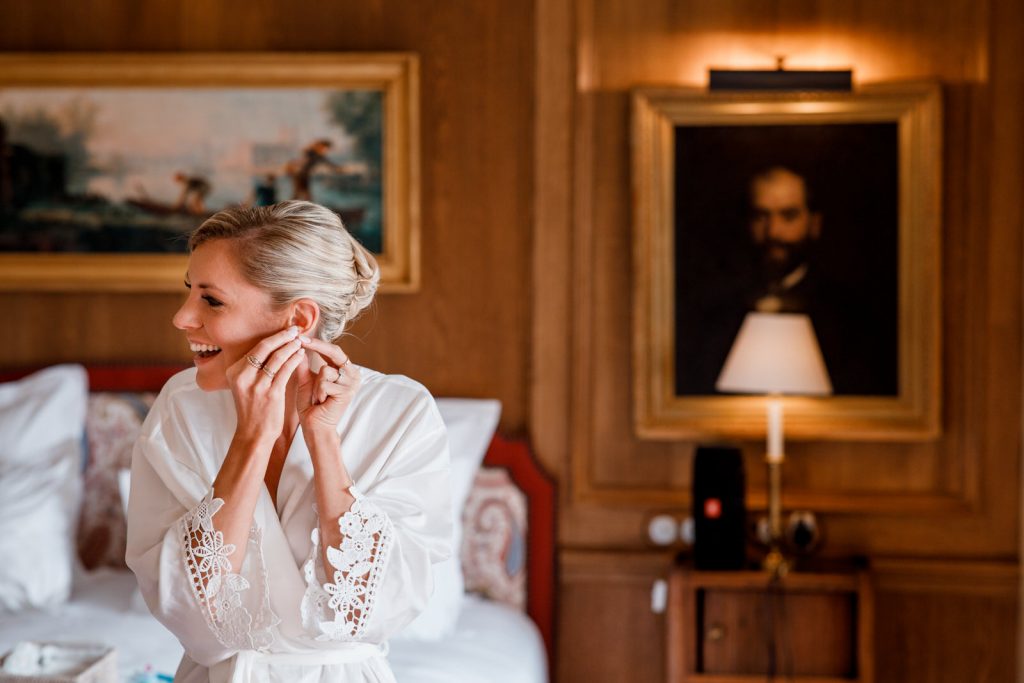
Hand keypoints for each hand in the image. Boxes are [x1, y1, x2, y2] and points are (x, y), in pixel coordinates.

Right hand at [225, 327, 305, 444]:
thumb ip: (253, 367)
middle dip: (283, 336)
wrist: (254, 433)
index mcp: (234, 372)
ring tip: (301, 341)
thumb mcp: (244, 385)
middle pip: (265, 348)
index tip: (286, 330)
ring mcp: (256, 385)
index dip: (273, 337)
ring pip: (277, 358)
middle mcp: (243, 376)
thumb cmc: (253, 408)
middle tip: (296, 329)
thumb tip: (270, 346)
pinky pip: (285, 371)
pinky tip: (302, 355)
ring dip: (291, 346)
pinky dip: (295, 360)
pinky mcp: (271, 394)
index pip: (256, 348)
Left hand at [295, 337, 360, 434]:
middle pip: (334, 352)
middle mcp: (353, 374)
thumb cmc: (311, 406)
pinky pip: (325, 383)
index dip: (317, 342)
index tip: (300, 335)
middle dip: (317, 346)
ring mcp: (352, 383)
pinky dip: (318, 392)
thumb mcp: (306, 381)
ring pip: (326, 370)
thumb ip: (303, 365)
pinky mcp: (347, 392)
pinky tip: (321, 402)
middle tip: (300, 340)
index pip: (332, 350)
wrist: (316, 427)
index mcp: (345, 370)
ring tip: (317, 396)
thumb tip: (297, 346)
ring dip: (315, 384)